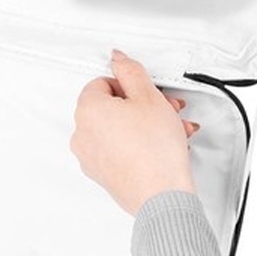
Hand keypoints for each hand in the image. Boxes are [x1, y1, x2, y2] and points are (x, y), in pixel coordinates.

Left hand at [69, 48, 200, 216]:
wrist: (162, 197)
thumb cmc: (155, 151)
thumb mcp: (149, 96)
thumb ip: (131, 71)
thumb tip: (117, 58)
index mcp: (87, 109)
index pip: (104, 83)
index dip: (130, 86)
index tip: (148, 94)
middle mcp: (82, 134)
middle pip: (112, 107)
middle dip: (143, 106)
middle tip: (167, 110)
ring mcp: (90, 157)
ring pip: (119, 129)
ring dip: (147, 125)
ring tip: (174, 130)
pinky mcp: (102, 174)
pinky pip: (119, 149)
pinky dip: (139, 144)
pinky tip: (164, 146)